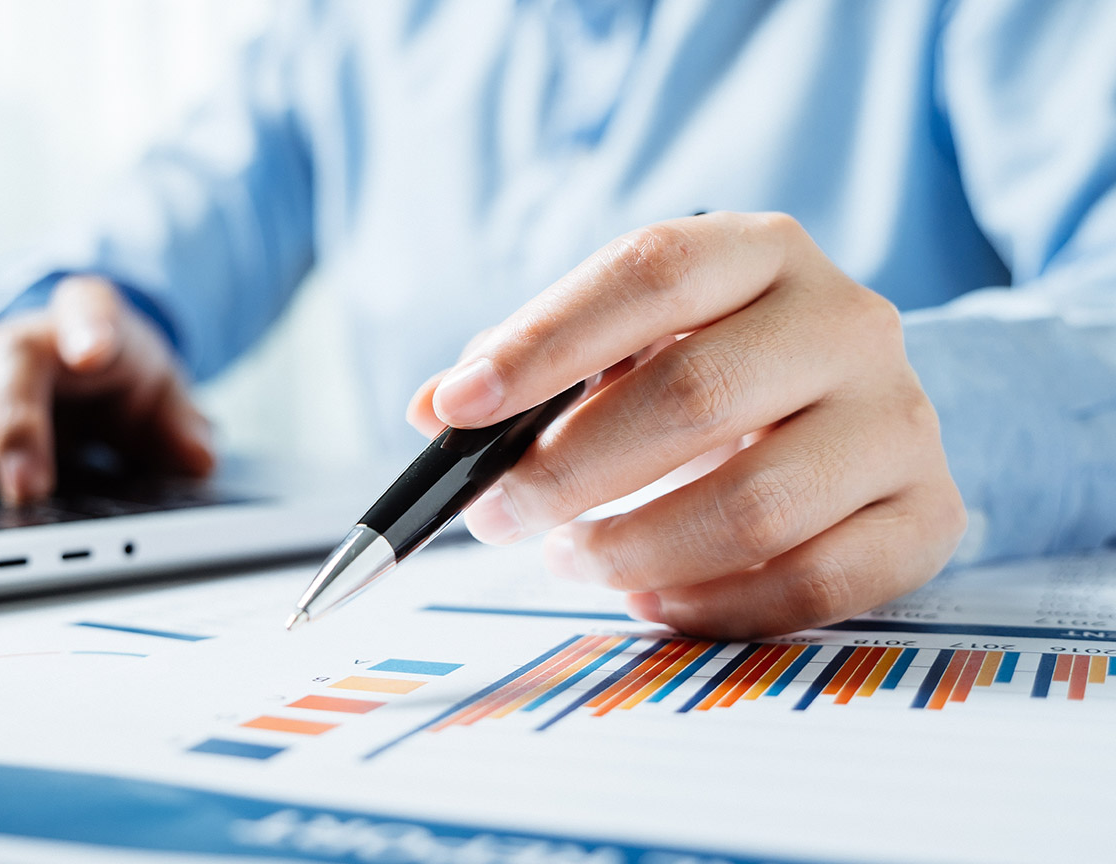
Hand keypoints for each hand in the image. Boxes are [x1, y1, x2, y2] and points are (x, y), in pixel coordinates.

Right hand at [0, 276, 214, 504]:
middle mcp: (20, 339)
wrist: (76, 359)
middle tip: (28, 488)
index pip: (90, 307)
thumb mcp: (163, 397)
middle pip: (5, 356)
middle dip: (13, 423)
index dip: (91, 325)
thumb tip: (199, 455)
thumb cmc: (117, 380)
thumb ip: (183, 425)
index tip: (94, 351)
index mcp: (88, 327)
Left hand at [407, 212, 966, 638]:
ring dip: (635, 547)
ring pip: (756, 505)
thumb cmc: (714, 369)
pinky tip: (649, 596)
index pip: (650, 273)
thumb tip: (435, 413)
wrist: (856, 409)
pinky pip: (815, 582)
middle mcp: (846, 320)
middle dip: (570, 471)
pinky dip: (713, 605)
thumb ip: (533, 371)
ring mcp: (898, 419)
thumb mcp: (627, 343)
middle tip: (498, 516)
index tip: (460, 409)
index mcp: (759, 251)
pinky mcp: (926, 514)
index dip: (546, 341)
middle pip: (697, 395)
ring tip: (570, 559)